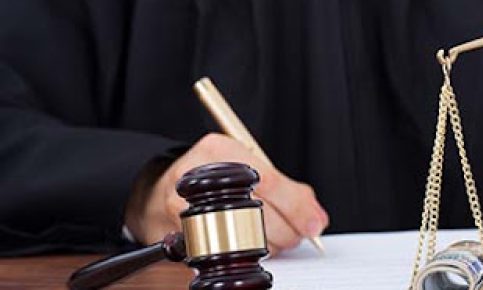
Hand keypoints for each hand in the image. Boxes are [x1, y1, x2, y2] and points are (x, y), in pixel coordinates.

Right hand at [124, 133, 328, 253]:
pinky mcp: (178, 240)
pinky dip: (245, 255)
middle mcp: (196, 179)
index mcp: (218, 150)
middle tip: (297, 232)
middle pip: (258, 216)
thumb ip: (288, 188)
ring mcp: (184, 211)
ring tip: (269, 234)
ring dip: (269, 245)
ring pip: (245, 241)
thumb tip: (315, 218)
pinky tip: (248, 244)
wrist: (157, 191)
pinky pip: (225, 256)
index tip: (315, 223)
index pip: (269, 182)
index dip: (297, 207)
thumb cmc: (213, 177)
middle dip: (287, 231)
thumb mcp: (248, 164)